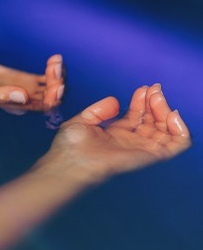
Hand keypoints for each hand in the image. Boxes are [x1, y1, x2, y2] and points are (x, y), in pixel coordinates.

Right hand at [0, 55, 64, 113]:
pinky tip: (54, 58)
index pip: (42, 107)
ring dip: (57, 75)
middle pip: (51, 96)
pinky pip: (44, 75)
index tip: (57, 87)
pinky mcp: (25, 77)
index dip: (53, 99)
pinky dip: (52, 68)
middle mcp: (25, 100)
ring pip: (51, 85)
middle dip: (58, 85)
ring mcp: (27, 88)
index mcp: (17, 107)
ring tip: (55, 61)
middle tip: (56, 70)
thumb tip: (23, 96)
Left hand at [40, 84, 190, 182]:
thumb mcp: (82, 120)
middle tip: (153, 89)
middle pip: (153, 120)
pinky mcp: (150, 156)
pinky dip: (180, 129)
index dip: (143, 101)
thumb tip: (116, 102)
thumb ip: (100, 110)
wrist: (69, 162)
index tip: (144, 88)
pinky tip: (170, 115)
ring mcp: (141, 149)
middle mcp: (131, 142)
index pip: (138, 115)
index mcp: (116, 134)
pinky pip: (177, 145)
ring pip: (167, 130)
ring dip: (167, 111)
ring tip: (157, 98)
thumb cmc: (69, 147)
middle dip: (156, 102)